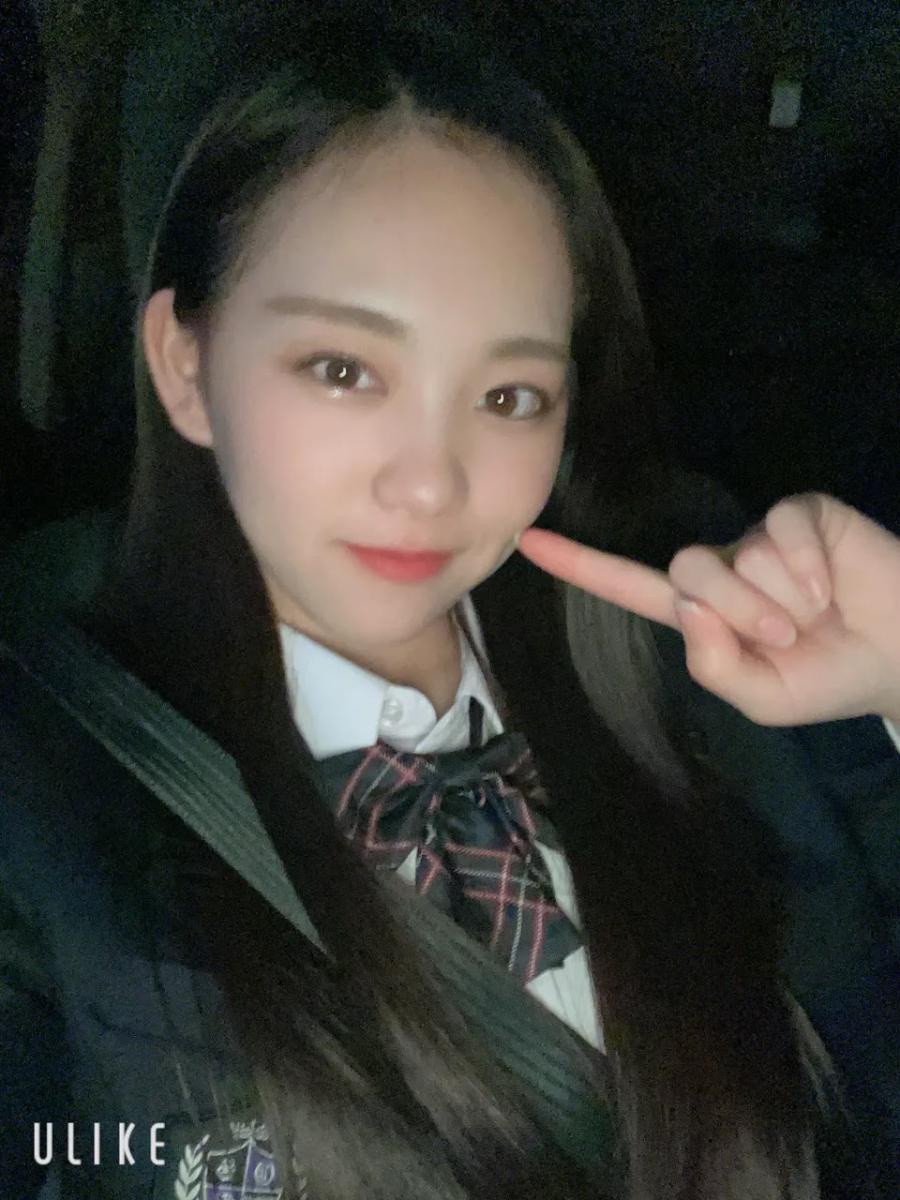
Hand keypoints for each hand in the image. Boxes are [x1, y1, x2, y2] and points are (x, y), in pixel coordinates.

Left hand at [517, 493, 899, 726]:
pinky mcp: (800, 515)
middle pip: (689, 571)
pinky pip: (783, 529)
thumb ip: (715, 666)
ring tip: (819, 609)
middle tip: (789, 633)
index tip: (527, 539)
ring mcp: (759, 537)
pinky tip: (833, 581)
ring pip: (740, 555)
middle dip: (741, 611)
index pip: (629, 586)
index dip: (580, 565)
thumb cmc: (829, 678)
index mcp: (701, 614)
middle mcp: (722, 568)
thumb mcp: (763, 698)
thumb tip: (688, 607)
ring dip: (784, 597)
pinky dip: (809, 567)